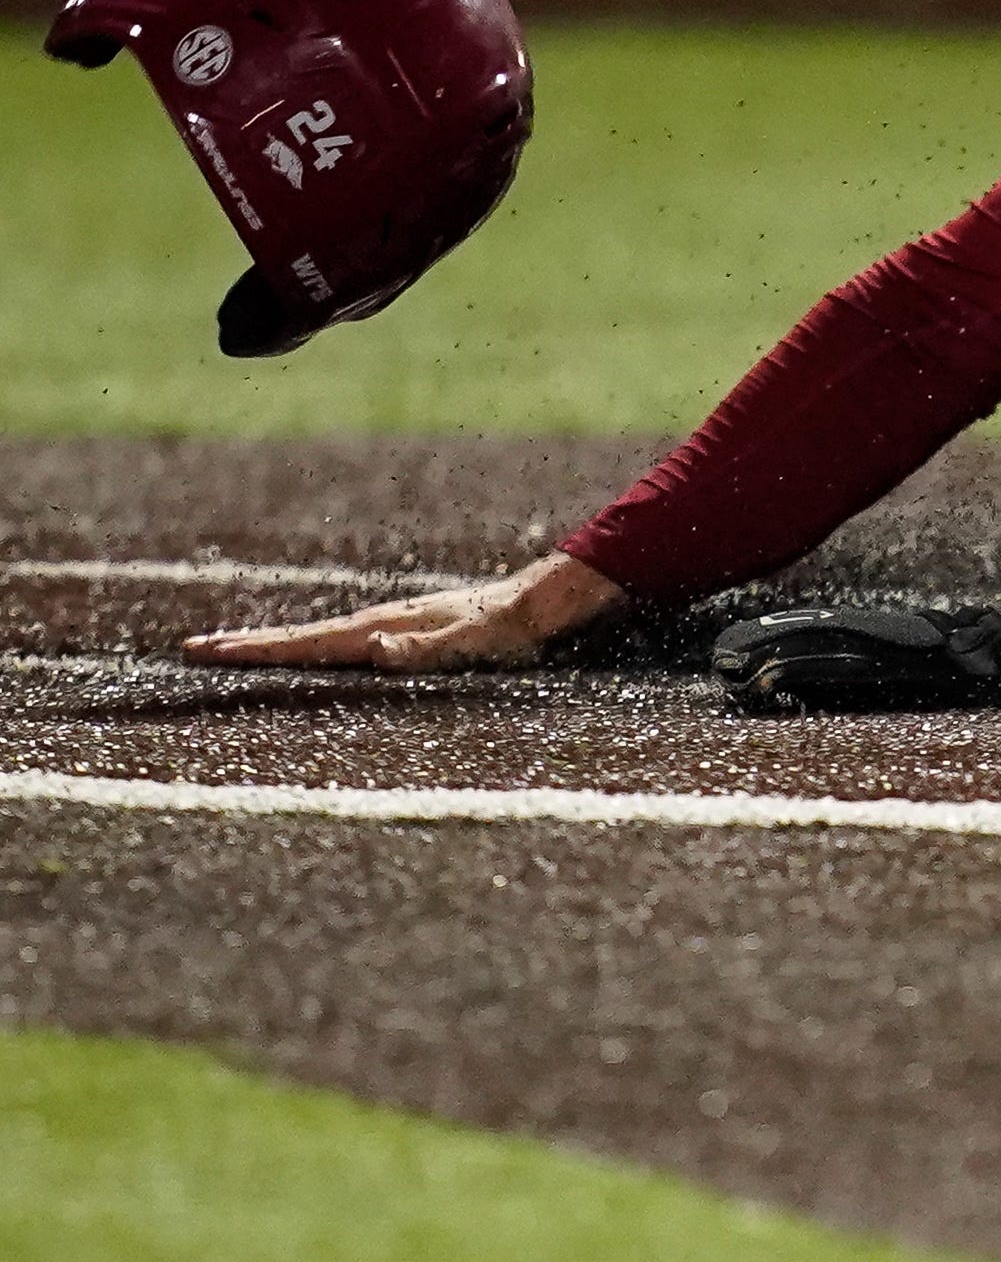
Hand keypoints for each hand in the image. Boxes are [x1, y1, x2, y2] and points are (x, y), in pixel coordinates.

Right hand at [184, 553, 624, 671]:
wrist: (545, 604)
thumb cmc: (512, 631)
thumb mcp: (473, 644)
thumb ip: (428, 648)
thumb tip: (377, 646)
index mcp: (384, 629)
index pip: (308, 642)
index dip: (257, 649)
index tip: (207, 650)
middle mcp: (381, 624)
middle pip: (302, 637)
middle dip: (249, 645)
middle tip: (193, 649)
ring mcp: (393, 626)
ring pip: (321, 638)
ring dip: (276, 646)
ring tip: (233, 650)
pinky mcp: (407, 633)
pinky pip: (346, 644)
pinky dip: (312, 649)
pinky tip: (307, 656)